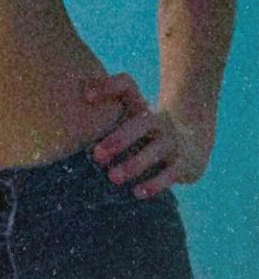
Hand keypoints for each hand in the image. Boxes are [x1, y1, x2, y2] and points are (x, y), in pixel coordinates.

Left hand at [83, 72, 212, 197]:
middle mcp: (160, 122)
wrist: (193, 140)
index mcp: (142, 106)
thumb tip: (85, 94)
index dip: (108, 87)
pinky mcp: (184, 164)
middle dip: (119, 139)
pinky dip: (155, 184)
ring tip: (113, 178)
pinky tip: (137, 192)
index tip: (86, 98)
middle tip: (96, 155)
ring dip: (134, 164)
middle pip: (142, 124)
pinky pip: (170, 174)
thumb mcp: (131, 112)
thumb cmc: (147, 128)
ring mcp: (174, 142)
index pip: (127, 86)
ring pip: (155, 151)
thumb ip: (108, 100)